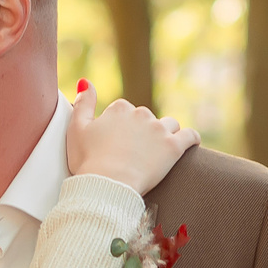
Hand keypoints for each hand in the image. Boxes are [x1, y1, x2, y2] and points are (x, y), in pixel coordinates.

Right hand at [64, 81, 199, 193]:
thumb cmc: (88, 161)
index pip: (124, 110)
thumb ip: (82, 104)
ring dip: (166, 133)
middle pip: (147, 117)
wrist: (107, 185)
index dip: (120, 126)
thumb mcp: (76, 129)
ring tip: (159, 149)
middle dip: (143, 130)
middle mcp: (142, 114)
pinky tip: (191, 143)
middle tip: (135, 151)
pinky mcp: (173, 147)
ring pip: (169, 124)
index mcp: (119, 108)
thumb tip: (86, 82)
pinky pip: (190, 136)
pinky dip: (191, 138)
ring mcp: (159, 130)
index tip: (116, 141)